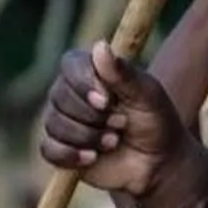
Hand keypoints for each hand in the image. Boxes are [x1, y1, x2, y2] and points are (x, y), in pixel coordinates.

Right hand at [41, 40, 207, 207]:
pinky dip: (71, 155)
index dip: (84, 84)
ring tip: (114, 141)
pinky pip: (49, 149)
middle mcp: (71, 92)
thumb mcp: (147, 96)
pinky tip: (93, 158)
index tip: (108, 101)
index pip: (70, 65)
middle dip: (93, 116)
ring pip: (54, 124)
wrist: (158, 163)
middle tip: (122, 123)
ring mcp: (63, 120)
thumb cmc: (155, 122)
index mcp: (92, 71)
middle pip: (59, 97)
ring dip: (88, 136)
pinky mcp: (61, 148)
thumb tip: (99, 45)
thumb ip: (124, 73)